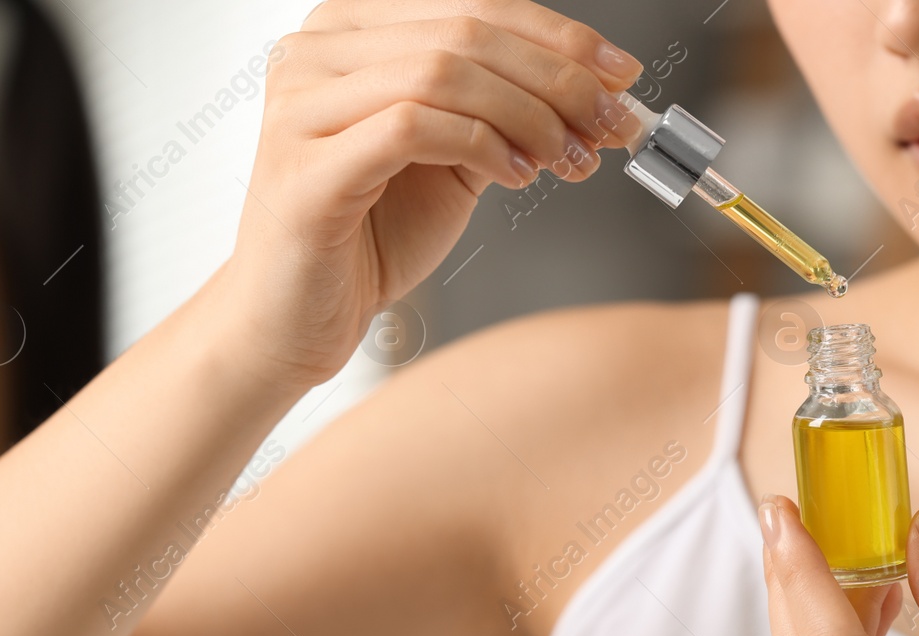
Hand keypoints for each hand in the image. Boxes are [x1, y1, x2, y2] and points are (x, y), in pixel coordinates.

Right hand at [202, 0, 643, 388]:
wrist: (296, 320)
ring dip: (527, 115)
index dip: (559, 36)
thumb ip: (505, 115)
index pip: (473, 4)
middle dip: (558, 79)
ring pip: (443, 72)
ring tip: (564, 160)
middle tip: (610, 125)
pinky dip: (481, 147)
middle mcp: (316, 51)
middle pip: (465, 32)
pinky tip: (514, 176)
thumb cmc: (368, 239)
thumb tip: (597, 93)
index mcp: (352, 31)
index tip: (623, 76)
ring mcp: (301, 104)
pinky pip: (413, 127)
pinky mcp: (305, 166)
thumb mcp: (453, 159)